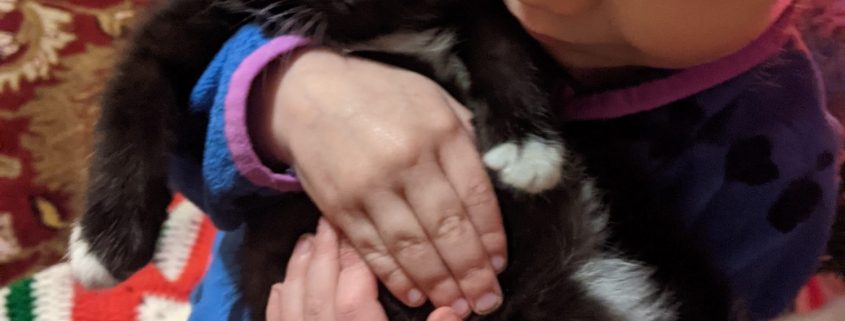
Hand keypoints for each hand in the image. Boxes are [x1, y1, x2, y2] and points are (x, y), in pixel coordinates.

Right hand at [251, 49, 505, 315]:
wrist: (308, 94)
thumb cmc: (380, 94)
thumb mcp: (433, 98)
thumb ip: (464, 136)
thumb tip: (497, 179)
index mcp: (439, 131)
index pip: (476, 195)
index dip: (491, 236)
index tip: (499, 264)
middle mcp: (407, 160)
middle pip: (447, 228)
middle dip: (471, 271)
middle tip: (486, 300)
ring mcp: (370, 187)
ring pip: (412, 246)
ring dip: (438, 283)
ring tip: (457, 305)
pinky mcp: (340, 207)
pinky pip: (373, 250)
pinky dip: (395, 278)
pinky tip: (415, 295)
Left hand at [266, 219, 463, 320]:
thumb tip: (454, 308)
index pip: (356, 296)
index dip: (358, 262)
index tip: (358, 229)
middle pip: (321, 295)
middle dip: (326, 257)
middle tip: (329, 223)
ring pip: (297, 307)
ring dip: (302, 271)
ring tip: (308, 241)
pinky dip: (280, 306)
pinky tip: (281, 286)